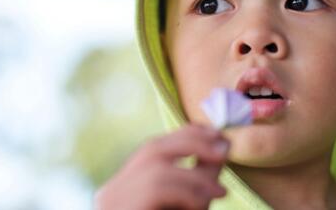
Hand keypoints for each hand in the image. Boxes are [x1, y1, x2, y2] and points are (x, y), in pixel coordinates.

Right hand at [95, 124, 228, 209]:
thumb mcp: (191, 208)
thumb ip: (201, 179)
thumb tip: (222, 146)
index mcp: (125, 187)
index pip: (153, 147)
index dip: (185, 134)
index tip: (216, 134)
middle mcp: (111, 193)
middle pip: (151, 149)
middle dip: (192, 143)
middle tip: (224, 149)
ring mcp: (111, 205)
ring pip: (155, 168)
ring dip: (194, 176)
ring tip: (219, 193)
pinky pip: (155, 188)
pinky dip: (186, 190)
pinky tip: (202, 203)